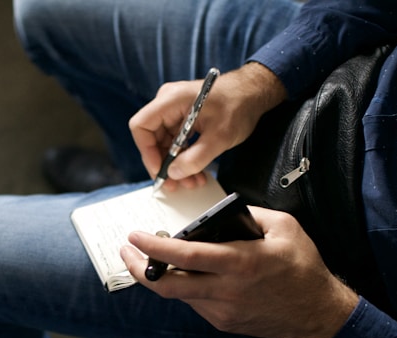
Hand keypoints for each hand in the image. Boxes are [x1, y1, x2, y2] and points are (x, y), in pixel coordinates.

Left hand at [120, 206, 358, 337]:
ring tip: (155, 259)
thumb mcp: (285, 227)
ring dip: (162, 276)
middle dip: (139, 269)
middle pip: (168, 285)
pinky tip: (188, 273)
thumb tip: (222, 214)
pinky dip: (185, 286)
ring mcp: (222, 310)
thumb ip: (251, 215)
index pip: (184, 256)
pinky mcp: (223, 321)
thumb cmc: (303, 268)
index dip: (153, 247)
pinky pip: (194, 302)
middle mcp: (226, 290)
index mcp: (240, 263)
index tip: (134, 236)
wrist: (317, 313)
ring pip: (178, 294)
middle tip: (127, 253)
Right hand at [129, 63, 286, 191]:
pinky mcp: (183, 119)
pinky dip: (184, 158)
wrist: (254, 93)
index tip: (160, 170)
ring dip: (176, 165)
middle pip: (152, 138)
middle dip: (164, 164)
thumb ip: (195, 158)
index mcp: (171, 100)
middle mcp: (168, 104)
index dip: (146, 151)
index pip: (141, 126)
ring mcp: (175, 111)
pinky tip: (196, 172)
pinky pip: (176, 142)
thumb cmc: (239, 105)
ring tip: (191, 181)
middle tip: (175, 184)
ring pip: (164, 144)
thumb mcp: (218, 137)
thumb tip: (174, 174)